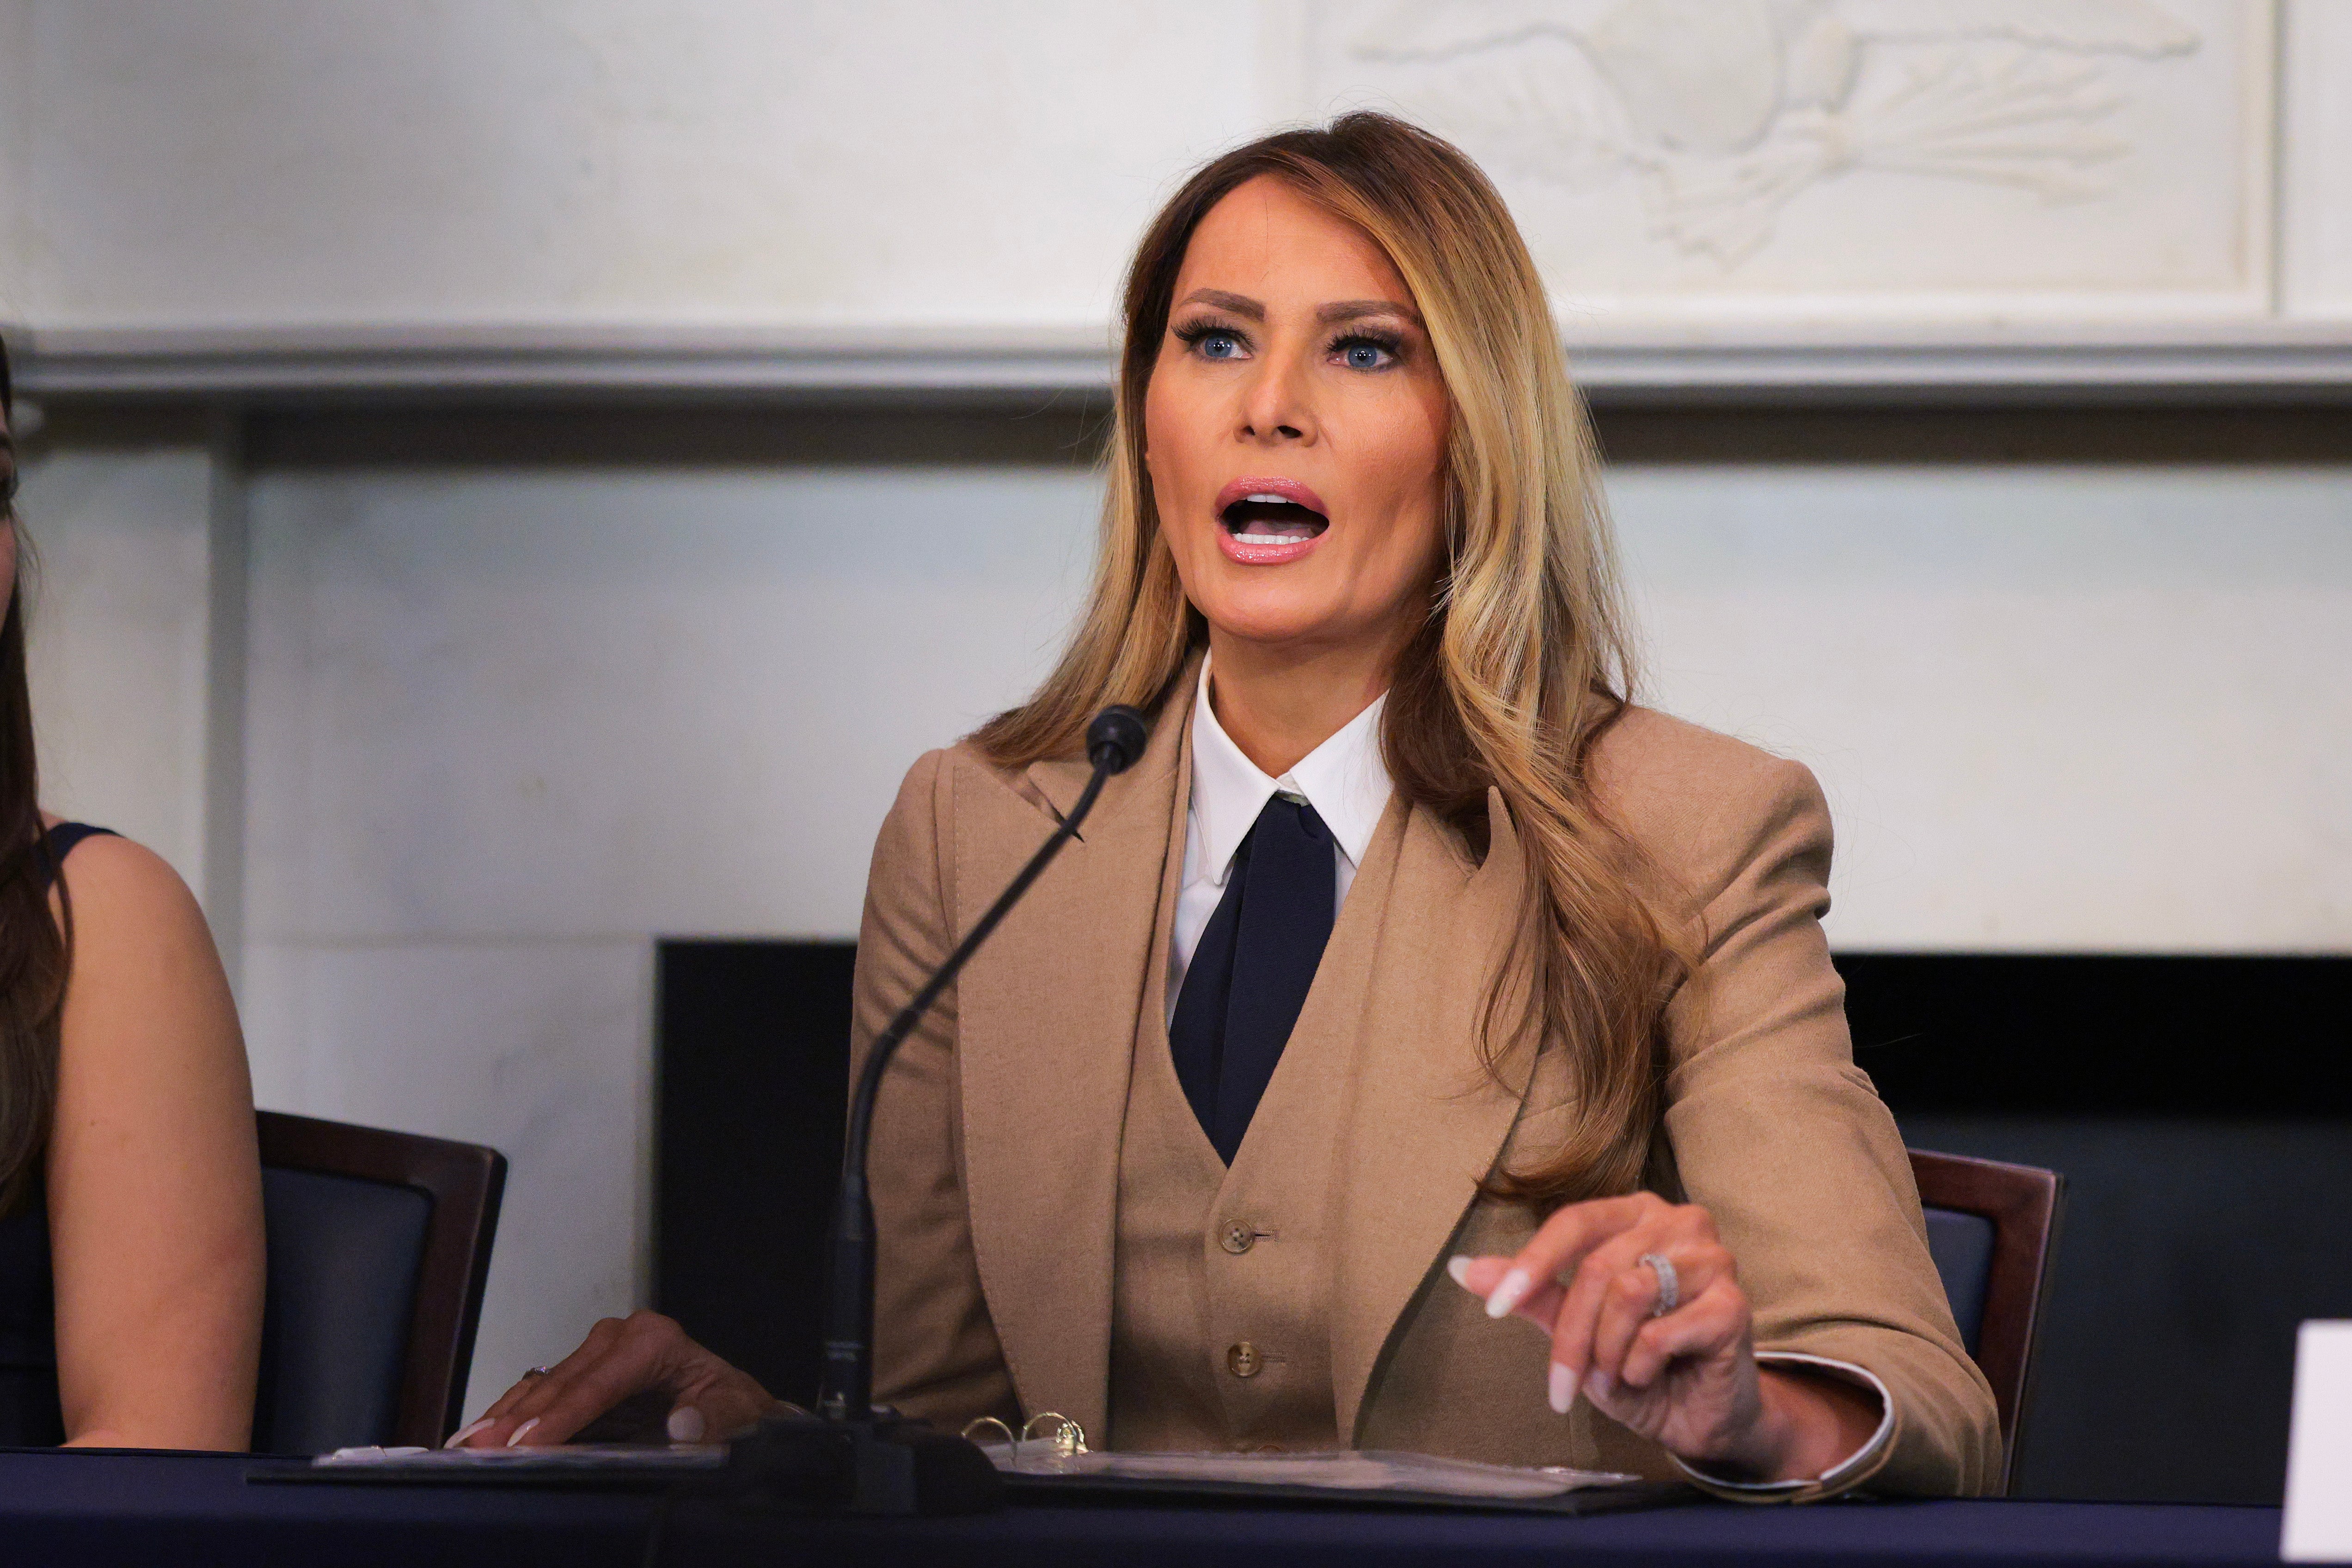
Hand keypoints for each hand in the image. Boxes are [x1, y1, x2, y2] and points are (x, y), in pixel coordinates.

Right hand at [445, 1311, 785, 1448]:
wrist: (735, 1407)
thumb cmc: (735, 1408)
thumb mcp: (739, 1413)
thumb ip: (715, 1418)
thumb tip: (684, 1425)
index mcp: (655, 1341)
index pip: (599, 1383)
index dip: (562, 1415)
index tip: (528, 1444)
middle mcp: (620, 1338)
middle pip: (562, 1382)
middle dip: (519, 1418)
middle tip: (480, 1450)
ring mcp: (597, 1353)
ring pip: (542, 1384)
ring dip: (503, 1416)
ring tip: (465, 1445)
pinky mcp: (583, 1373)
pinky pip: (540, 1391)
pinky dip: (509, 1413)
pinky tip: (477, 1433)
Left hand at [1450, 1193, 1876, 1481]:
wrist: (1699, 1418)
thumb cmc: (1638, 1364)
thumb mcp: (1576, 1329)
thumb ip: (1532, 1295)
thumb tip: (1463, 1268)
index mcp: (1636, 1214)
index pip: (1573, 1221)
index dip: (1529, 1263)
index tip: (1491, 1309)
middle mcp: (1679, 1222)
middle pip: (1595, 1267)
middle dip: (1570, 1335)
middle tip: (1564, 1382)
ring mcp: (1712, 1259)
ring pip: (1627, 1294)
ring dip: (1606, 1351)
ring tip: (1615, 1375)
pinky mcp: (1733, 1304)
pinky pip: (1661, 1331)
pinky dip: (1641, 1364)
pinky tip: (1650, 1374)